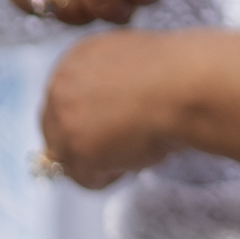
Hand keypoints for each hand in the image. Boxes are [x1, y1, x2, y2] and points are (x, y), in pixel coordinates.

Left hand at [36, 29, 192, 187]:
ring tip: (133, 154)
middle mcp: (59, 86)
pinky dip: (108, 178)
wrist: (185, 84)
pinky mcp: (75, 150)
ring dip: (97, 161)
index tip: (112, 130)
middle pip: (54, 130)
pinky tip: (132, 164)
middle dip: (84, 144)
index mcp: (75, 59)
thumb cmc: (176, 74)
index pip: (63, 100)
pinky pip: (84, 179)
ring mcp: (63, 120)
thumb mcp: (131, 64)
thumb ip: (109, 83)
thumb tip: (108, 111)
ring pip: (65, 158)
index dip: (88, 121)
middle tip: (120, 150)